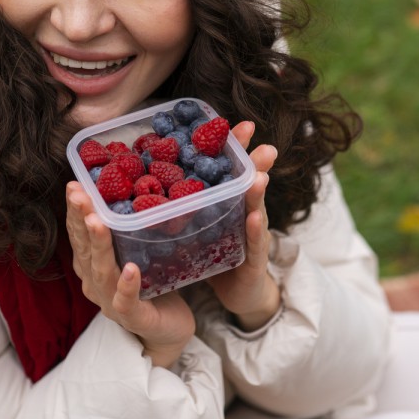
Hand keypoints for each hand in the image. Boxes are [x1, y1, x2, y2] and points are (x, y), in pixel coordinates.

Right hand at [66, 182, 196, 366]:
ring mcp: (112, 303)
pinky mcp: (134, 317)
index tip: (74, 185)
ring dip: (99, 246)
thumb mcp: (136, 253)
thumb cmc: (151, 286)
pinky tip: (130, 269)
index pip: (80, 236)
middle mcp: (96, 284)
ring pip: (102, 272)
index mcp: (93, 267)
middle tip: (79, 194)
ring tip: (97, 223)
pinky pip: (127, 302)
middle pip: (85, 249)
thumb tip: (135, 187)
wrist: (169, 329)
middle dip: (80, 220)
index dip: (75, 212)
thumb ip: (128, 231)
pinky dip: (127, 285)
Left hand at [206, 121, 280, 330]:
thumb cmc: (217, 254)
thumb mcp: (202, 223)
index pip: (232, 170)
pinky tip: (254, 218)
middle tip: (254, 136)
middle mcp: (246, 212)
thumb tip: (159, 175)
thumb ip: (187, 201)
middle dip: (254, 159)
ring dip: (257, 190)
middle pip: (249, 181)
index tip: (242, 124)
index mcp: (229, 202)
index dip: (236, 146)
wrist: (238, 294)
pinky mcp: (254, 259)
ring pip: (256, 208)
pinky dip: (255, 231)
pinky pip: (255, 244)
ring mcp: (253, 235)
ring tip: (259, 173)